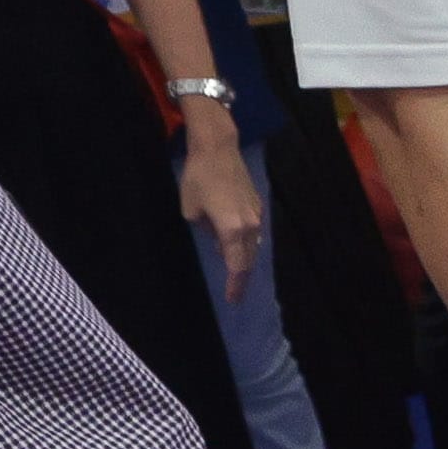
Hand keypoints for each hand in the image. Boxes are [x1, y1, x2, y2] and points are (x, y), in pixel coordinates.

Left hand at [173, 116, 266, 300]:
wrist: (218, 148)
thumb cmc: (199, 178)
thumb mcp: (190, 210)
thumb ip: (205, 228)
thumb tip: (215, 234)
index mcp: (232, 230)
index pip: (236, 266)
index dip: (235, 285)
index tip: (232, 300)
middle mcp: (250, 226)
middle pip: (248, 259)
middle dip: (241, 277)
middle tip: (235, 292)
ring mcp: (256, 215)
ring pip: (252, 245)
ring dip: (243, 258)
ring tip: (234, 269)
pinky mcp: (257, 204)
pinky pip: (253, 231)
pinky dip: (245, 242)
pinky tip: (234, 242)